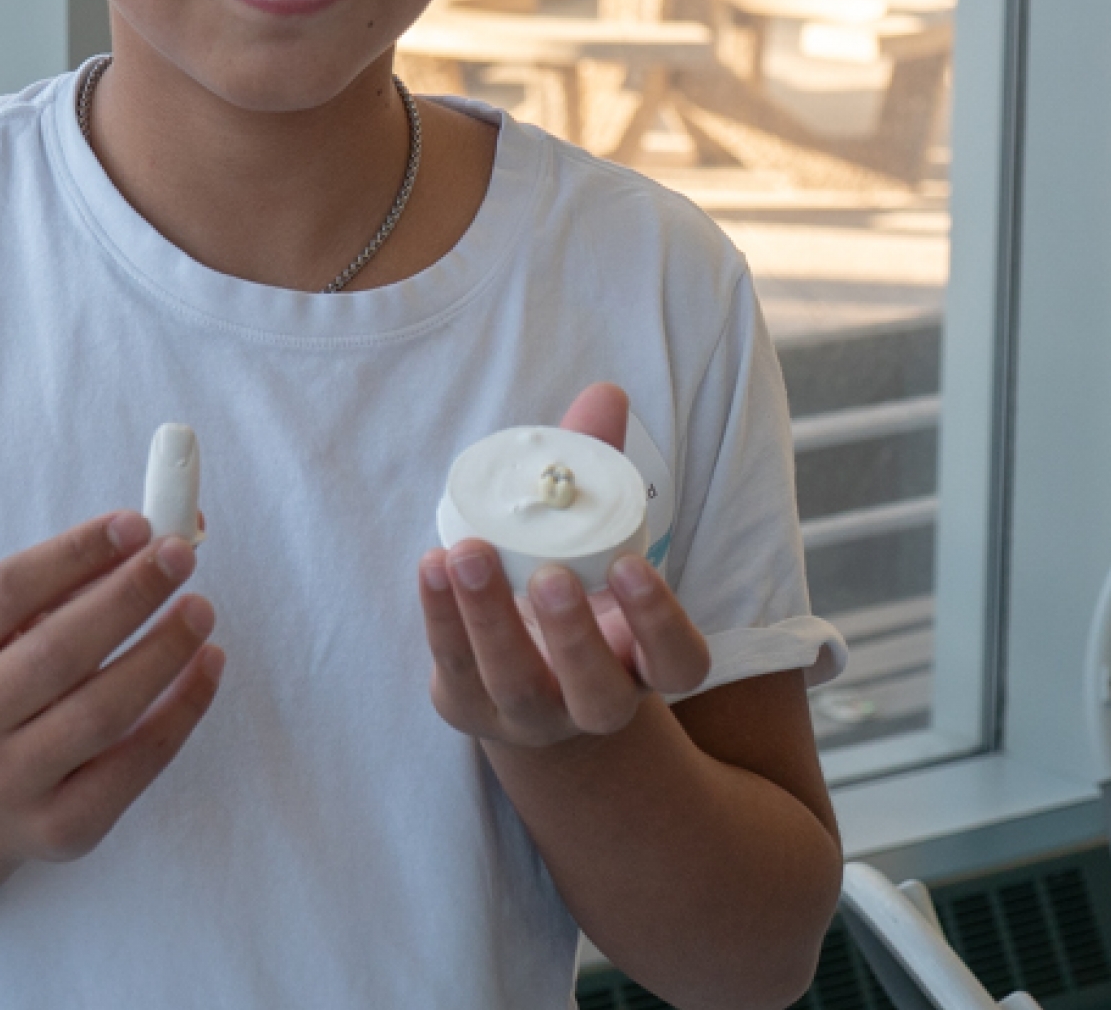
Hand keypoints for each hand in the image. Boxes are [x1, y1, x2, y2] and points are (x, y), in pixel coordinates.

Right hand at [0, 512, 223, 866]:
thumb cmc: (5, 685)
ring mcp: (10, 782)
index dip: (75, 552)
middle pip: (58, 651)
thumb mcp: (10, 629)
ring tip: (201, 609)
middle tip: (180, 556)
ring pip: (102, 711)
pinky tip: (209, 664)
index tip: (136, 522)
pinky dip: (182, 709)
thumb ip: (77, 578)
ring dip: (162, 651)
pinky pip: (136, 763)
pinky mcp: (63, 827)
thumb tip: (169, 528)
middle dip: (128, 596)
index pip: (7, 591)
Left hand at [420, 383, 711, 748]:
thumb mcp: (591, 536)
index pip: (679, 662)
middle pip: (598, 697)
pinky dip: (441, 616)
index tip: (630, 564)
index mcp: (643, 661)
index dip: (660, 621)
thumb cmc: (572, 584)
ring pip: (516, 686)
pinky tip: (432, 565)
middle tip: (549, 574)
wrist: (525, 668)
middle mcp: (595, 703)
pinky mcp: (468, 705)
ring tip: (469, 551)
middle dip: (574, 636)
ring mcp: (530, 714)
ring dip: (490, 619)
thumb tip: (605, 395)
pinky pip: (454, 668)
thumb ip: (598, 468)